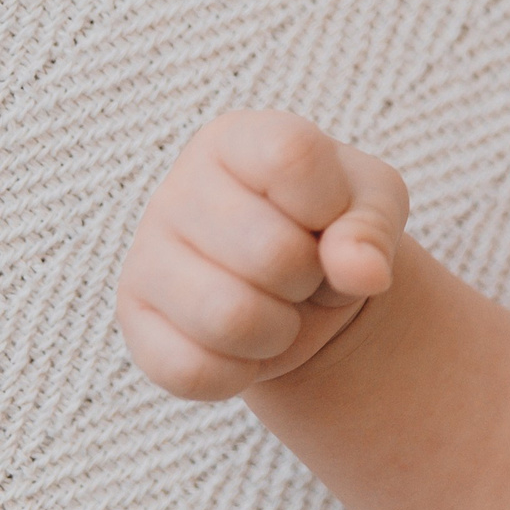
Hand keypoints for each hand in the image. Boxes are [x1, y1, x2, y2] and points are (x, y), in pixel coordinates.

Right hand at [117, 110, 409, 400]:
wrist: (300, 288)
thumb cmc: (336, 225)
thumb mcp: (375, 207)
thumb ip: (372, 230)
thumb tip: (361, 272)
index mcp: (238, 139)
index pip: (292, 158)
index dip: (331, 204)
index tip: (331, 214)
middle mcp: (178, 189)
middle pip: (273, 254)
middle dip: (314, 277)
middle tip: (308, 271)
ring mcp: (145, 256)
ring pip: (232, 319)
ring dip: (284, 329)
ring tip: (282, 306)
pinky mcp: (134, 322)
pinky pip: (195, 370)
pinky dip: (244, 369)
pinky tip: (249, 341)